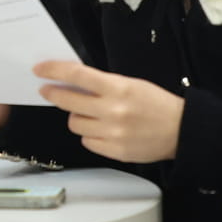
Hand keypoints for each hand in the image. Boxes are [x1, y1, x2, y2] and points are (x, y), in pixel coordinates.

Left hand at [35, 60, 182, 162]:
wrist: (182, 131)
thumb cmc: (156, 104)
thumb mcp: (131, 84)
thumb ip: (103, 84)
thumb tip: (72, 81)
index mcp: (118, 88)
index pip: (77, 75)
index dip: (53, 70)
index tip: (39, 69)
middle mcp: (112, 110)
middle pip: (67, 101)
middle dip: (53, 94)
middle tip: (47, 90)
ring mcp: (112, 133)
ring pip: (74, 123)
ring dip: (77, 117)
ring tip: (90, 114)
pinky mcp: (114, 151)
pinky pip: (87, 141)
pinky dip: (90, 135)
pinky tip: (102, 130)